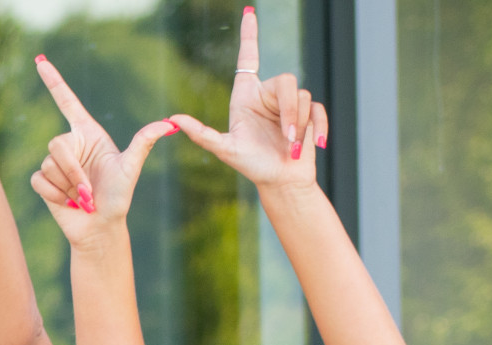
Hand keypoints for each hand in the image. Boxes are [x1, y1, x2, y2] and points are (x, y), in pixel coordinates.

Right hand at [29, 56, 174, 246]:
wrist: (101, 227)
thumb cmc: (118, 198)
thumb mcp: (131, 169)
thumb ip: (143, 142)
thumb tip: (170, 125)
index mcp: (88, 134)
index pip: (67, 102)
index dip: (54, 82)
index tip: (40, 61)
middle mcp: (71, 145)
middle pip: (56, 144)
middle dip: (73, 171)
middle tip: (88, 191)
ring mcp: (55, 164)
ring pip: (48, 164)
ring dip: (68, 186)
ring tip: (83, 199)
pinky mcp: (43, 181)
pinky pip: (39, 180)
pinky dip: (55, 195)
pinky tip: (68, 203)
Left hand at [167, 8, 326, 188]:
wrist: (280, 181)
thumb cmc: (252, 165)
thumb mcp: (225, 150)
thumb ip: (201, 134)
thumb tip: (173, 119)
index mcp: (246, 96)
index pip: (248, 58)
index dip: (249, 34)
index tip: (249, 12)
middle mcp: (268, 95)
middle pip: (286, 81)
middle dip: (288, 110)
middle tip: (286, 136)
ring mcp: (290, 105)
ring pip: (302, 96)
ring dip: (298, 124)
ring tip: (291, 146)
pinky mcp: (309, 115)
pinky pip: (318, 110)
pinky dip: (317, 128)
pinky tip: (313, 146)